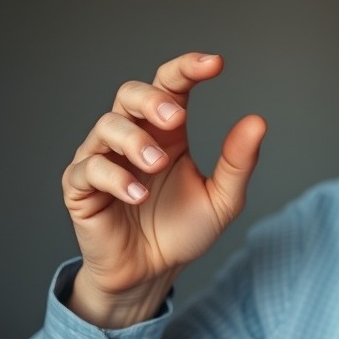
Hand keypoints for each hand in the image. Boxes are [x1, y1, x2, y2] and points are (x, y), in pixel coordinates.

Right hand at [61, 52, 265, 327]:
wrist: (154, 273)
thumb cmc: (183, 230)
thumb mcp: (222, 199)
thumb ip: (238, 163)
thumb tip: (257, 121)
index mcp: (167, 133)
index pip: (171, 86)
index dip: (187, 69)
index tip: (215, 65)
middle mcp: (133, 138)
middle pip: (130, 93)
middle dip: (152, 99)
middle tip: (176, 118)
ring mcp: (103, 159)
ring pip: (106, 126)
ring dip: (134, 141)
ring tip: (157, 165)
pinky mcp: (82, 189)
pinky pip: (89, 169)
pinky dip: (114, 177)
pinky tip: (137, 195)